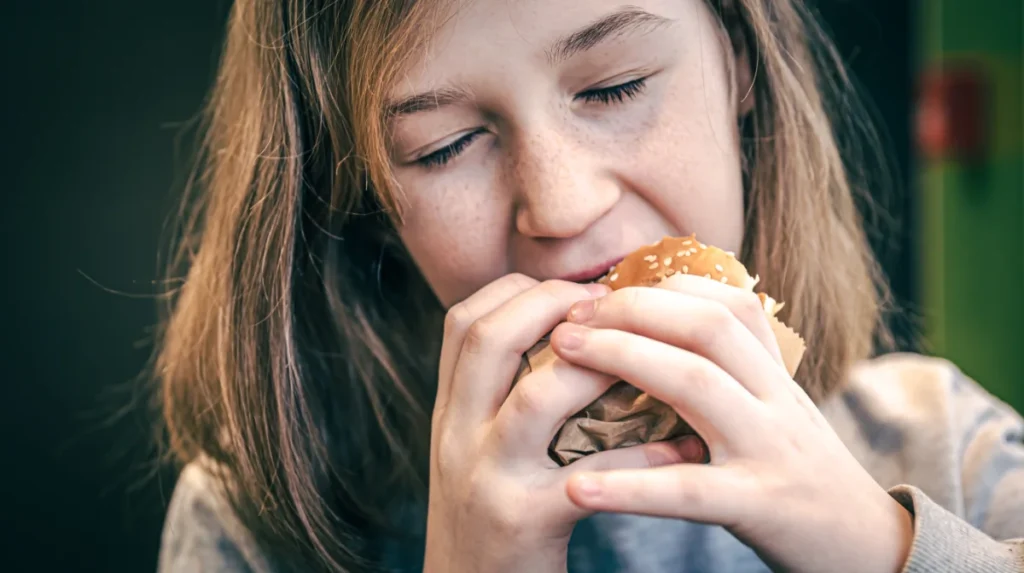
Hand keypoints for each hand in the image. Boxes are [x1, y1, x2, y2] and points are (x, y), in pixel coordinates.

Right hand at [424, 274, 703, 572]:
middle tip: (613, 306)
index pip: (464, 321)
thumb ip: (503, 397)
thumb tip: (575, 339)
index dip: (519, 290)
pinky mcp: (522, 522)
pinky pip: (589, 477)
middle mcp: (457, 435)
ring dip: (597, 367)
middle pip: (488, 339)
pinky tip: (680, 446)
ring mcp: (486, 477)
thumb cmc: (491, 518)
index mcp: (451, 412)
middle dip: (553, 305)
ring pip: (536, 397)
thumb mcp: (475, 450)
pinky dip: (641, 456)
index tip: (574, 289)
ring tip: (649, 357)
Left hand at [549, 274, 913, 572]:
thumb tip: (670, 321)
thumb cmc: (800, 473)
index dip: (659, 288)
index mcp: (775, 375)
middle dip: (630, 310)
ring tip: (560, 355)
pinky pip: (689, 490)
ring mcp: (770, 448)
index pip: (723, 303)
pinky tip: (580, 487)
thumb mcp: (776, 409)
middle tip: (568, 318)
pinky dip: (631, 486)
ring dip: (621, 357)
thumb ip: (735, 369)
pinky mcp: (759, 505)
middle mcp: (776, 399)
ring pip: (696, 384)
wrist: (867, 547)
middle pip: (705, 327)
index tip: (601, 291)